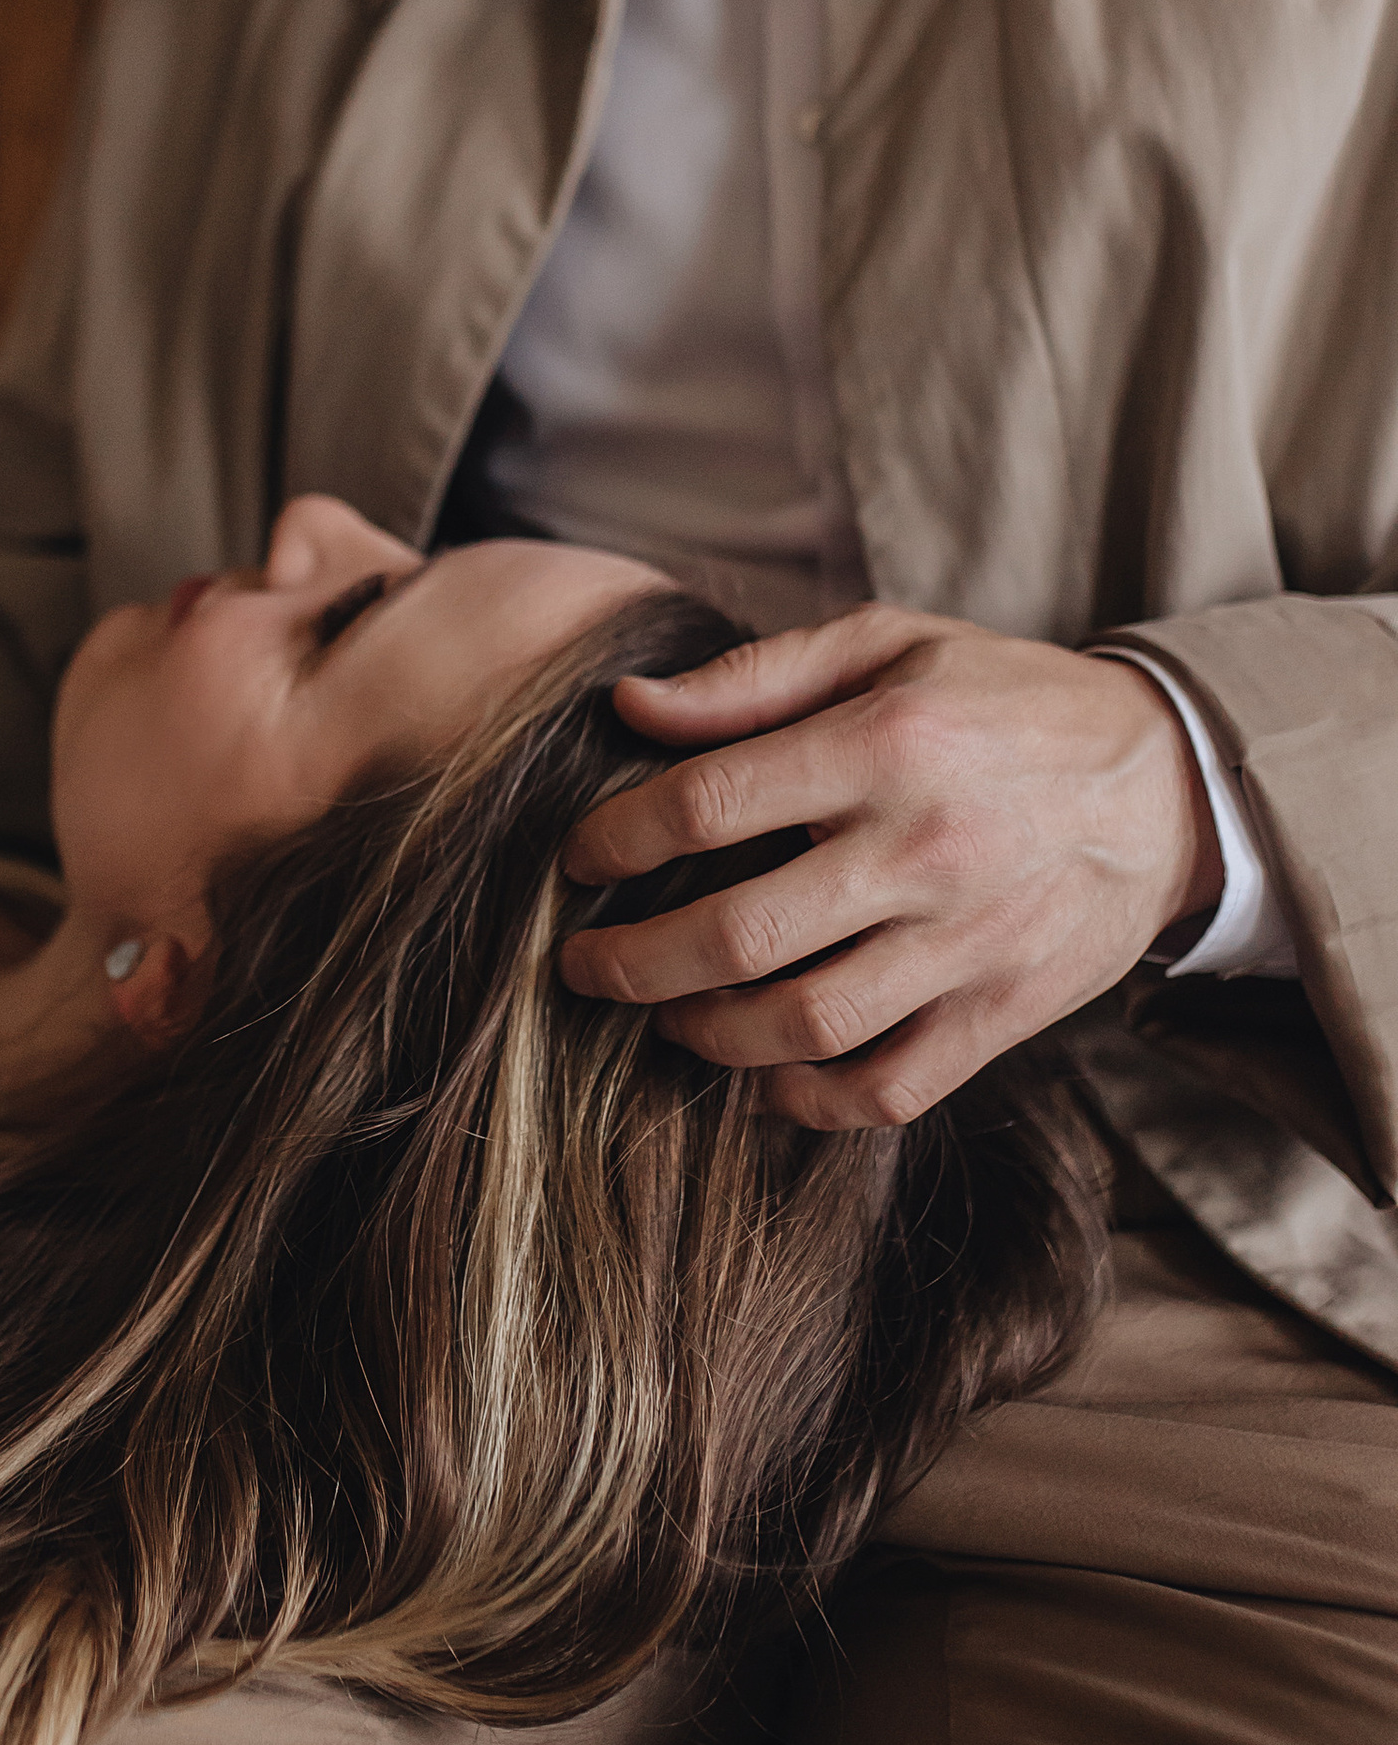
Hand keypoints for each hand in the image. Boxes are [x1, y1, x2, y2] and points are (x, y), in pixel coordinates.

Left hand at [557, 605, 1224, 1129]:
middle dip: (633, 962)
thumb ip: (756, 676)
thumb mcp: (891, 642)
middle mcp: (925, 849)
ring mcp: (968, 942)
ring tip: (666, 1017)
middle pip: (738, 934)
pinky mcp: (1004, 1013)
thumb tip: (632, 709)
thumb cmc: (1002, 700)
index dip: (618, 838)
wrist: (1167, 783)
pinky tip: (764, 1076)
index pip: (710, 803)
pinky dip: (809, 1101)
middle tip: (583, 967)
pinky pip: (887, 1087)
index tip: (577, 860)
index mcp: (887, 742)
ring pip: (804, 1024)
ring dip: (707, 1036)